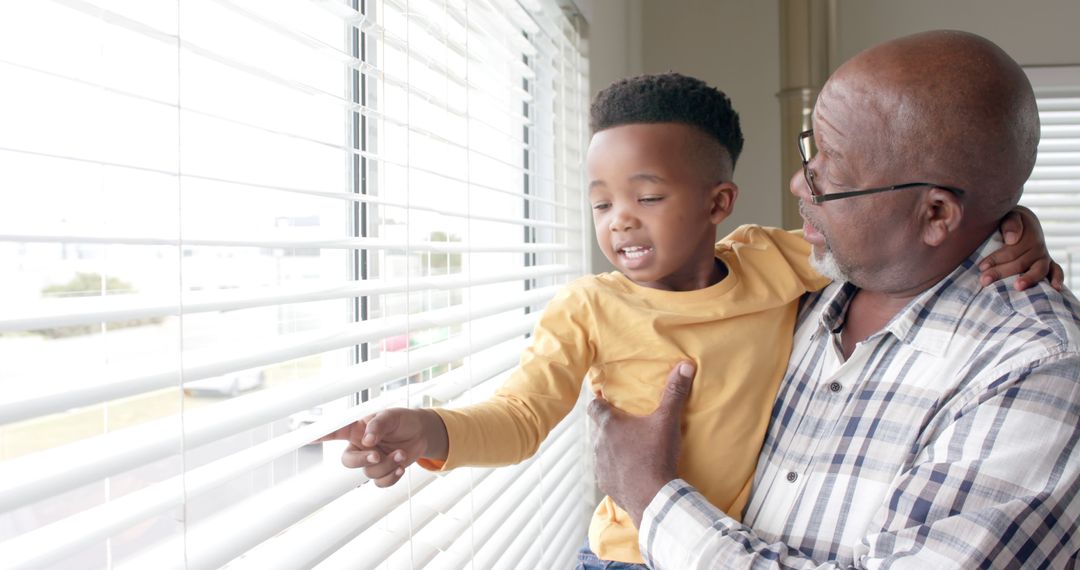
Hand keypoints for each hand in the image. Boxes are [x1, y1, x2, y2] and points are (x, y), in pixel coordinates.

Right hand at [319, 408, 448, 486]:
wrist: (421, 433)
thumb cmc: (402, 420)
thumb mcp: (390, 416)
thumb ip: (377, 425)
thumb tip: (366, 440)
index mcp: (357, 430)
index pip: (336, 432)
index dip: (322, 436)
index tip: (310, 438)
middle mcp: (360, 447)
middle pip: (348, 461)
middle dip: (362, 461)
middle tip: (377, 454)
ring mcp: (371, 461)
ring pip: (369, 473)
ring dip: (387, 465)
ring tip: (400, 454)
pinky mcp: (383, 471)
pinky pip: (380, 483)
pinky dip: (391, 477)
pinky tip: (400, 467)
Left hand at [587, 361, 694, 526]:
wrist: (652, 498)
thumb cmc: (656, 455)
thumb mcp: (667, 421)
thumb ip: (674, 393)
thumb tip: (685, 365)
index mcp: (609, 424)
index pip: (593, 405)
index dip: (598, 400)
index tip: (606, 398)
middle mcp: (599, 442)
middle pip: (596, 427)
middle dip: (607, 423)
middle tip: (624, 422)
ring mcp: (600, 464)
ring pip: (600, 449)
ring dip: (610, 446)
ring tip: (628, 446)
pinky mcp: (605, 483)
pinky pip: (606, 470)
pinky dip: (615, 467)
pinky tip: (629, 469)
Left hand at [979, 206, 1063, 290]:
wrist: (1023, 222)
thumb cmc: (1010, 221)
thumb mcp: (1010, 216)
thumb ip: (1011, 224)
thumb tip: (1011, 239)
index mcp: (1028, 234)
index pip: (1012, 250)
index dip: (996, 259)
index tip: (982, 266)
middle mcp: (1038, 246)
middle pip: (1021, 262)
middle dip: (1001, 272)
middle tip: (984, 280)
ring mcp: (1044, 256)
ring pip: (1038, 269)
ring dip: (1028, 279)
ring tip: (1017, 287)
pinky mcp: (1048, 263)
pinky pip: (1057, 271)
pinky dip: (1058, 279)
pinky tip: (1055, 288)